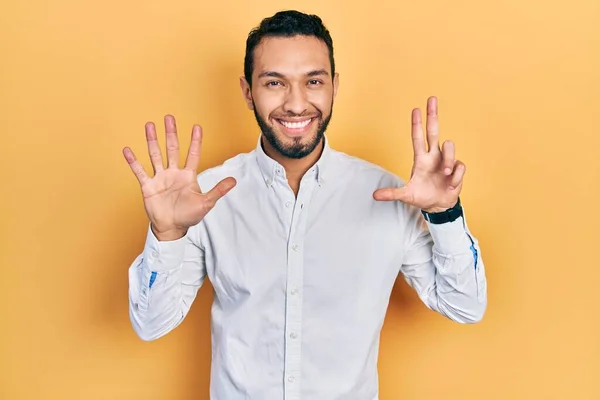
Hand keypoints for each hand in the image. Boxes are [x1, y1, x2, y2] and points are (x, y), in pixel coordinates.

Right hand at [123, 115, 235, 240]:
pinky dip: (133, 161)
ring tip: (149, 125)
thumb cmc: (189, 216)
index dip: (195, 141)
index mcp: (188, 176)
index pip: (193, 154)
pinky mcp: (148, 186)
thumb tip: (234, 180)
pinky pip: (140, 171)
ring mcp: (160, 178)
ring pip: (155, 155)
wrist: (171, 228)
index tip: (197, 127)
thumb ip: (218, 190)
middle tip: (169, 117)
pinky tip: (127, 150)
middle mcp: (173, 173)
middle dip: (171, 133)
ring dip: (152, 140)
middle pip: (172, 149)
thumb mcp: (206, 203)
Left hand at [373, 97, 464, 212]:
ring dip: (449, 160)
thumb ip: (392, 193)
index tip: (415, 110)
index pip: (417, 138)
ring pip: (450, 147)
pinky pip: (459, 166)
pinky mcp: (457, 169)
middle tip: (431, 98)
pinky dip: (456, 176)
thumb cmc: (422, 196)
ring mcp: (446, 161)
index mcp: (421, 160)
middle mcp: (434, 156)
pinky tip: (451, 184)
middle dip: (432, 115)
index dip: (416, 124)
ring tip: (446, 173)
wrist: (438, 206)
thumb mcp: (406, 195)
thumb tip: (374, 195)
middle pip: (434, 131)